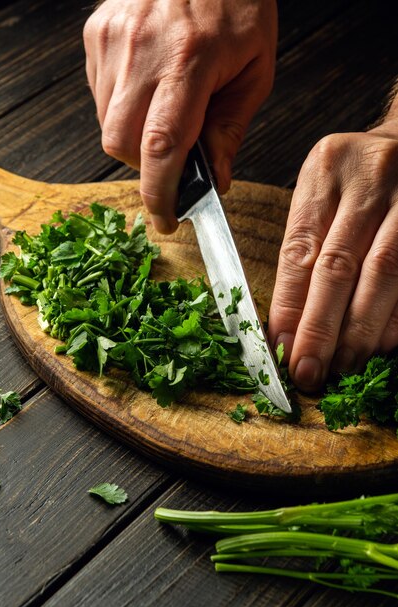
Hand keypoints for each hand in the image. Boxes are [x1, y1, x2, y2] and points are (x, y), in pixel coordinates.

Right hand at [83, 0, 276, 231]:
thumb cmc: (238, 5)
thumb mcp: (255, 69)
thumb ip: (231, 129)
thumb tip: (216, 181)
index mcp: (190, 61)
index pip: (162, 146)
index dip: (159, 193)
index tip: (165, 219)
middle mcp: (143, 50)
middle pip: (121, 144)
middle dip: (145, 166)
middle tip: (172, 155)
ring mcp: (113, 40)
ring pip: (107, 124)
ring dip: (134, 136)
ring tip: (164, 108)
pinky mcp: (97, 33)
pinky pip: (100, 96)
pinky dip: (122, 108)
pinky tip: (147, 87)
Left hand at [268, 118, 397, 392]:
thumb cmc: (355, 177)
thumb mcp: (320, 192)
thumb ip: (304, 246)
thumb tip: (288, 323)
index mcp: (325, 173)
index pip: (300, 250)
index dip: (290, 306)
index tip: (282, 348)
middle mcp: (369, 180)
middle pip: (340, 266)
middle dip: (322, 328)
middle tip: (310, 371)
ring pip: (384, 274)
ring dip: (361, 330)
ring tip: (344, 366)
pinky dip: (395, 317)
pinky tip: (381, 345)